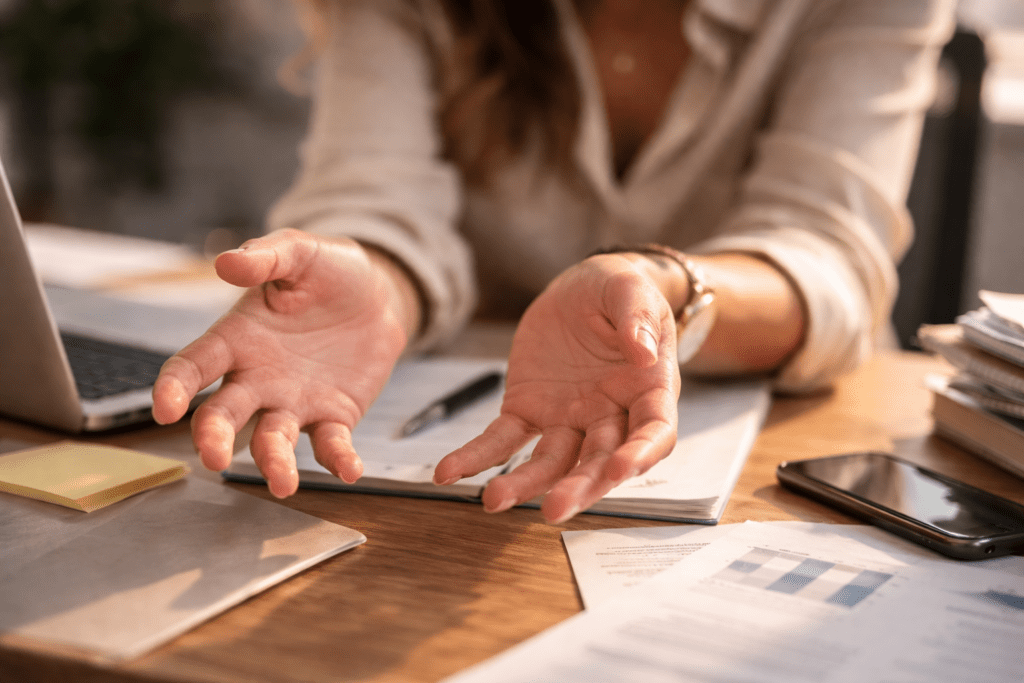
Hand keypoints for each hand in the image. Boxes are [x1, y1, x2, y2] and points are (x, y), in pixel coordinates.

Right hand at [152, 229, 409, 496]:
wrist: (378, 295)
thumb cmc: (329, 271)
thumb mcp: (300, 253)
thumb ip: (266, 258)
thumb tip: (226, 263)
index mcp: (237, 339)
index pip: (193, 366)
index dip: (174, 388)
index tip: (165, 409)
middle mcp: (256, 379)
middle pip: (223, 415)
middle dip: (215, 438)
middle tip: (215, 458)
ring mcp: (293, 403)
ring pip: (272, 439)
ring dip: (274, 461)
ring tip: (283, 483)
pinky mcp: (333, 417)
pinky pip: (331, 444)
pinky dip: (338, 459)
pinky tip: (349, 470)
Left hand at [434, 254, 681, 522]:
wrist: (583, 288)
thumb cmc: (619, 292)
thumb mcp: (632, 290)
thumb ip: (638, 317)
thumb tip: (643, 351)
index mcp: (649, 391)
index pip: (654, 433)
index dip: (641, 455)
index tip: (621, 469)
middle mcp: (610, 416)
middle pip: (598, 460)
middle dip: (579, 486)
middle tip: (556, 508)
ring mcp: (567, 419)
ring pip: (549, 461)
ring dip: (525, 484)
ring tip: (495, 499)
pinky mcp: (528, 411)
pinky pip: (501, 439)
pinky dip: (475, 457)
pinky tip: (449, 472)